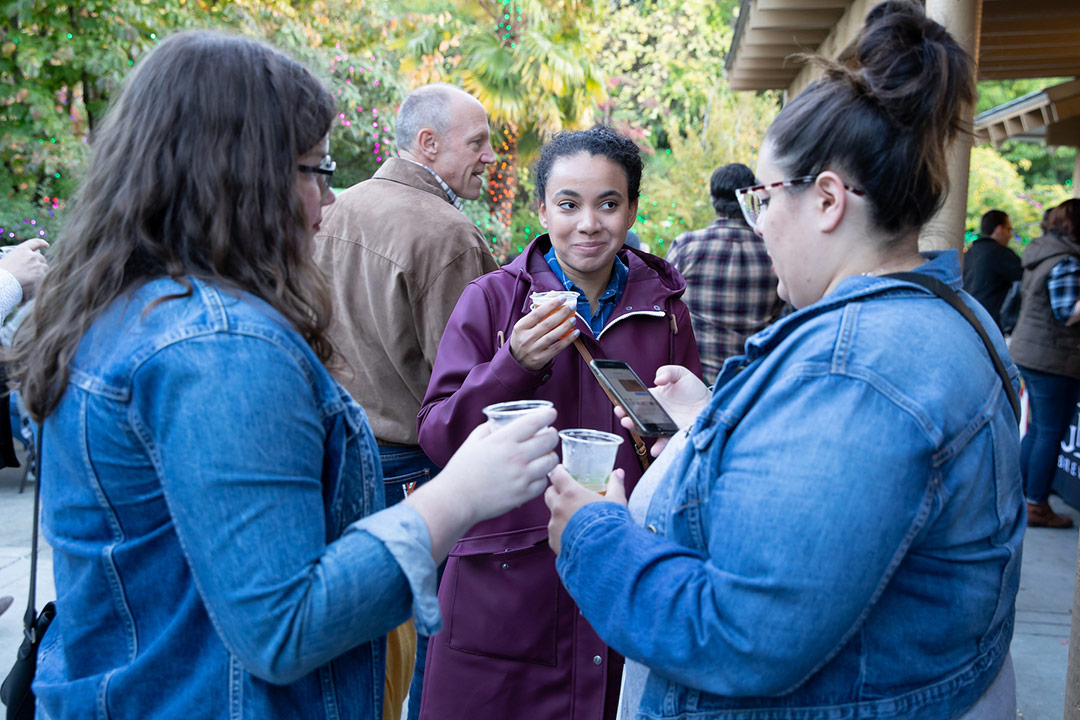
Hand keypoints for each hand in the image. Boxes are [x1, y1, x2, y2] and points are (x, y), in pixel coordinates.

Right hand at [0, 239, 47, 298]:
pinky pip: (44, 276)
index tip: (46, 245)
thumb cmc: (3, 271)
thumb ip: (22, 256)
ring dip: (40, 271)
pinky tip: (32, 282)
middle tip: (31, 270)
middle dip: (39, 263)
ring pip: (45, 267)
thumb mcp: (10, 258)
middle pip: (42, 258)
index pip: (36, 242)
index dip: (42, 243)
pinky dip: (40, 279)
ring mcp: (37, 265)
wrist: (3, 281)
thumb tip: (29, 258)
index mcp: (22, 249)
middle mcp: (31, 255)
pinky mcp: (40, 274)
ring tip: (30, 277)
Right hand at [407, 408, 559, 562]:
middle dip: (552, 434)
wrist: (456, 500)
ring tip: (544, 456)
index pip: (534, 422)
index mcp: (503, 440)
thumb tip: (499, 422)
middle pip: (549, 440)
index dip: (547, 415)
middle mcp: (516, 457)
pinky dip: (542, 477)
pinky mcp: (523, 495)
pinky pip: (543, 482)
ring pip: (552, 462)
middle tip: (549, 435)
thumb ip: (488, 428)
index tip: (551, 413)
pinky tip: (535, 475)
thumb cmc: (461, 470)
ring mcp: (521, 477)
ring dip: (550, 456)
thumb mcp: (473, 441)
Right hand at [509, 298, 578, 370]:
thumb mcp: (524, 325)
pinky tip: (575, 333)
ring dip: (566, 326)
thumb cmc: (522, 339)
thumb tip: (552, 295)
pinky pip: (557, 348)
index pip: (537, 313)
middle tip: (572, 306)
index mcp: (520, 327)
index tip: (562, 298)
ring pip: (553, 335)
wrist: (516, 361)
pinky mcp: (541, 358)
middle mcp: (526, 338)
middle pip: (547, 323)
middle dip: (562, 313)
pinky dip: (568, 340)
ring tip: (574, 319)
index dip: (551, 304)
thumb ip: (537, 312)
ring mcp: (534, 349)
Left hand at [544, 465, 625, 555]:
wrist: (605, 552)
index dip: (559, 472)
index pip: (556, 475)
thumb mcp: (616, 501)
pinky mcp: (554, 541)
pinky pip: (554, 533)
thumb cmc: (609, 525)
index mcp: (571, 493)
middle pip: (549, 493)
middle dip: (557, 493)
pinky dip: (562, 533)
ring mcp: (554, 525)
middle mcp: (559, 508)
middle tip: (569, 496)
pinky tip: (576, 537)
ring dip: (561, 514)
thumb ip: (615, 485)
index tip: (563, 472)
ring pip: (552, 515)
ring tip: (577, 520)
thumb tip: (617, 474)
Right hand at [615, 365, 708, 455]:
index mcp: (652, 400)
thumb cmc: (693, 388)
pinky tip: (655, 449)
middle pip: (635, 417)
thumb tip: (658, 380)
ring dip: (636, 429)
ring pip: (645, 430)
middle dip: (625, 416)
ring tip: (630, 424)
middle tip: (622, 413)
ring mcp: (662, 425)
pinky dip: (659, 447)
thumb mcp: (681, 374)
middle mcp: (654, 414)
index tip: (619, 401)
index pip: (633, 402)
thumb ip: (668, 371)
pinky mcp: (674, 434)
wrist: (710, 403)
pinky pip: (664, 442)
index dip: (624, 402)